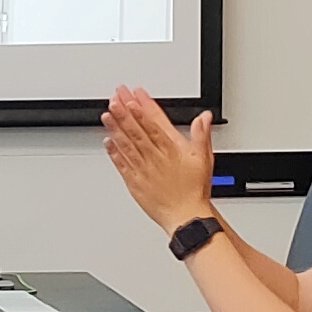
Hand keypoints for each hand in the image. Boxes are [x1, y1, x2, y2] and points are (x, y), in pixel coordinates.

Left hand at [99, 86, 214, 230]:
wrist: (186, 216)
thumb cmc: (194, 190)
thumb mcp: (204, 158)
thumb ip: (202, 134)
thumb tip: (204, 117)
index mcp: (171, 149)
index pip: (155, 122)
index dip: (143, 107)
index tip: (134, 94)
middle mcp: (155, 157)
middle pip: (137, 130)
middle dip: (125, 112)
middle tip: (115, 97)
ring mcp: (143, 169)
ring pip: (127, 144)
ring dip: (116, 128)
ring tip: (107, 113)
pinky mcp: (135, 182)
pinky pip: (122, 164)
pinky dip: (114, 152)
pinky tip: (107, 140)